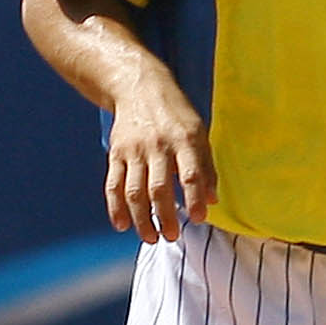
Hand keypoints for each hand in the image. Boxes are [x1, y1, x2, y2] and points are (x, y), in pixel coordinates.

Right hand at [103, 82, 216, 242]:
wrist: (139, 87)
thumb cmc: (176, 116)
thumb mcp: (199, 133)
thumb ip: (206, 167)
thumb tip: (212, 201)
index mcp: (184, 139)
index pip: (191, 174)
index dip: (195, 198)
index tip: (199, 218)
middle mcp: (157, 145)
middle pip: (159, 188)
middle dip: (165, 216)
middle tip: (171, 236)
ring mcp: (134, 150)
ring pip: (134, 191)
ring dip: (141, 219)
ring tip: (150, 238)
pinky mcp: (116, 153)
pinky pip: (113, 185)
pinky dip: (116, 208)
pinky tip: (122, 226)